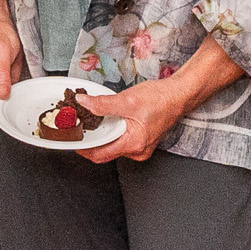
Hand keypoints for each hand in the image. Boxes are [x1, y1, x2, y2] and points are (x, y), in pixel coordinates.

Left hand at [78, 80, 193, 163]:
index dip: (83, 147)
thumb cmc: (161, 99)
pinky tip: (108, 120)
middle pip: (105, 151)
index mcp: (133, 144)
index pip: (99, 154)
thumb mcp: (127, 100)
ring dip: (102, 134)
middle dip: (91, 139)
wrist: (178, 95)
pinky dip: (112, 131)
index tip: (72, 138)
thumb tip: (84, 103)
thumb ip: (102, 104)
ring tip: (92, 121)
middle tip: (79, 126)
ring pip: (112, 145)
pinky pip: (121, 140)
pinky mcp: (141, 140)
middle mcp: (137, 150)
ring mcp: (140, 146)